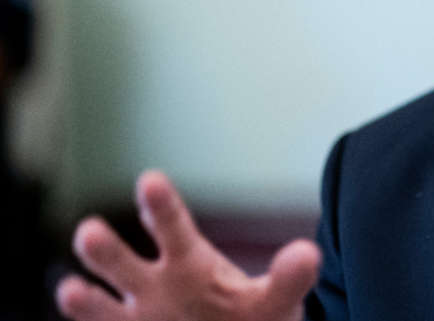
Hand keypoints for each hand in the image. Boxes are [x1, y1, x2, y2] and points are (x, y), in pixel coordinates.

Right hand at [56, 170, 319, 320]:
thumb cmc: (252, 316)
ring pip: (100, 308)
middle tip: (90, 231)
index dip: (161, 205)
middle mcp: (153, 286)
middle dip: (105, 248)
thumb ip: (289, 278)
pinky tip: (74, 318)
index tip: (151, 179)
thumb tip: (309, 253)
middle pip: (122, 262)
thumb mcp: (275, 299)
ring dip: (84, 300)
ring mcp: (136, 319)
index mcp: (188, 261)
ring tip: (71, 289)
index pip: (173, 227)